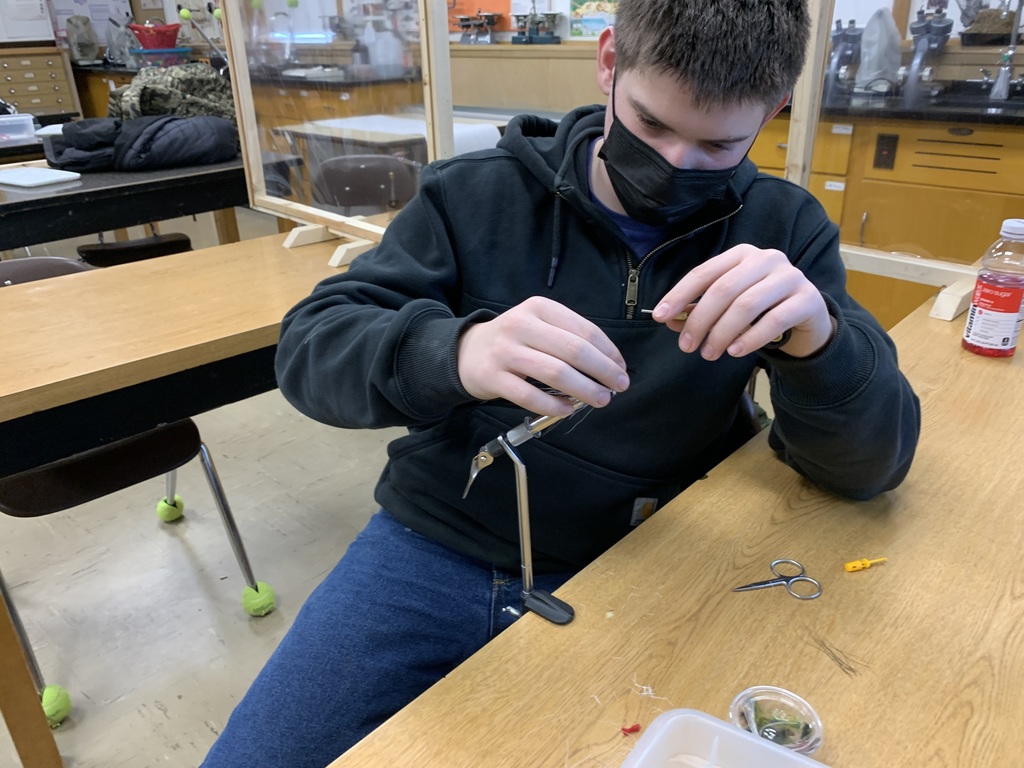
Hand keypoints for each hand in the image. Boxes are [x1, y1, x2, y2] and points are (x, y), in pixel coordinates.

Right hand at [457, 296, 629, 415]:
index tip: (621, 368)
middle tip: (619, 387)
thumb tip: (611, 365)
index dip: (609, 352)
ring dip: (584, 390)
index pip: (584, 330)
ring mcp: (505, 351)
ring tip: (600, 400)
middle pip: (574, 351)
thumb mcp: (540, 325)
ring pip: (555, 373)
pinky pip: (529, 396)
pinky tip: (568, 410)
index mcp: (539, 308)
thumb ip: (570, 338)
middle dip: (603, 371)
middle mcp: (521, 325)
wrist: (467, 352)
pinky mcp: (493, 377)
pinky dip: (553, 406)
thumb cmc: (515, 341)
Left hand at [651, 245, 834, 358]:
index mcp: (741, 255)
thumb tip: (669, 320)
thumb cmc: (761, 307)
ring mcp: (790, 276)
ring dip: (722, 333)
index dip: (679, 295)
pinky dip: (751, 338)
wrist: (806, 315)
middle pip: (724, 289)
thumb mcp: (728, 306)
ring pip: (747, 305)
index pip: (704, 272)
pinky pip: (774, 319)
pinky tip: (735, 351)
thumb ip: (699, 309)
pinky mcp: (807, 299)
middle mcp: (766, 259)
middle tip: (687, 347)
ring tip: (709, 354)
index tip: (659, 317)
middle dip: (700, 320)